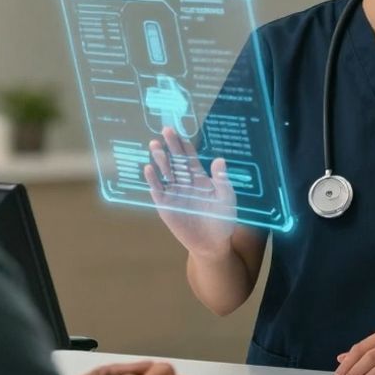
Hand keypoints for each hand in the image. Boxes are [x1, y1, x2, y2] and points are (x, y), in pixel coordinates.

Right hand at [145, 126, 236, 257]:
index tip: (179, 131)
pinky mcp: (165, 206)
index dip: (184, 145)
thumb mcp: (226, 199)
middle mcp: (185, 183)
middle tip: (165, 130)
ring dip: (160, 159)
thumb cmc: (222, 220)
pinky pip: (158, 190)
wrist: (212, 243)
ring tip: (155, 145)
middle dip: (171, 146)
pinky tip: (149, 168)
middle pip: (176, 161)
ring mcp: (174, 193)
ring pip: (165, 172)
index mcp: (200, 178)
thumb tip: (220, 160)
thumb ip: (222, 180)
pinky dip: (153, 180)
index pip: (190, 158)